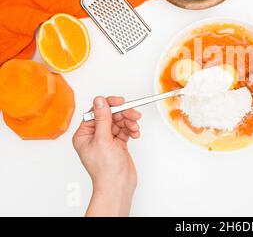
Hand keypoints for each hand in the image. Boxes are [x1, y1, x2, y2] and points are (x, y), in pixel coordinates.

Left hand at [73, 96, 141, 216]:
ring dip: (129, 122)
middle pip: (110, 115)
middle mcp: (94, 135)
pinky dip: (131, 129)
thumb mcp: (103, 139)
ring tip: (135, 127)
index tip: (121, 102)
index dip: (109, 105)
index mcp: (84, 134)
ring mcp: (106, 140)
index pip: (96, 112)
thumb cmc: (105, 169)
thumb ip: (102, 118)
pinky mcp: (117, 144)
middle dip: (123, 114)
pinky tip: (135, 133)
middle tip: (134, 115)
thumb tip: (99, 100)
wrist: (118, 186)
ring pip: (119, 122)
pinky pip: (125, 130)